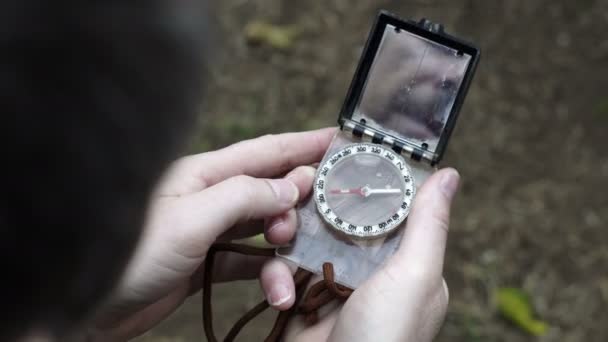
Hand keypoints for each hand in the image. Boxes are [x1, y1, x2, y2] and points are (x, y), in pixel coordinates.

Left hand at [89, 128, 335, 340]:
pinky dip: (267, 276)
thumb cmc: (130, 252)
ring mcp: (211, 231)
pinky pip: (249, 264)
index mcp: (206, 174)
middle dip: (299, 206)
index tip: (340, 140)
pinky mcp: (207, 263)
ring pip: (265, 232)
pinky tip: (277, 292)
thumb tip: (289, 187)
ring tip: (288, 277)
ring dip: (285, 253)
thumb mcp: (192, 217)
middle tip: (321, 218)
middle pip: (271, 191)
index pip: (266, 151)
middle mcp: (212, 198)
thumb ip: (243, 197)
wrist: (89, 302)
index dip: (304, 144)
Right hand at [283, 168, 460, 341]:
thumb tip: (449, 174)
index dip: (369, 182)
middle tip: (300, 187)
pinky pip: (285, 270)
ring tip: (280, 234)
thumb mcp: (414, 278)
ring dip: (290, 238)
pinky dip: (277, 275)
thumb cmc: (385, 340)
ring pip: (309, 240)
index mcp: (408, 267)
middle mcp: (373, 275)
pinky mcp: (303, 300)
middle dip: (320, 206)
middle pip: (344, 221)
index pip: (391, 211)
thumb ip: (427, 226)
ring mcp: (336, 287)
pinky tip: (281, 289)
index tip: (344, 154)